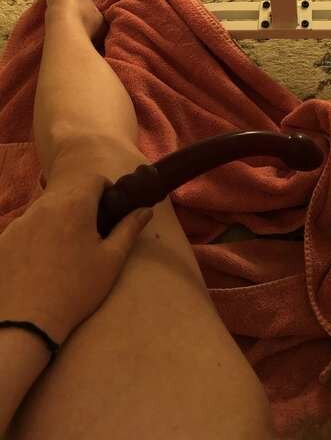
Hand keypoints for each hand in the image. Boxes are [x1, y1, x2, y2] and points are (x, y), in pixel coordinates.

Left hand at [0, 174, 152, 344]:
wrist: (27, 321)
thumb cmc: (76, 289)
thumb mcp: (111, 260)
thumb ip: (129, 229)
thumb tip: (145, 210)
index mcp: (75, 205)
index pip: (94, 180)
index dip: (106, 190)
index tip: (110, 209)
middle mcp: (45, 206)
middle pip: (68, 193)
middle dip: (82, 206)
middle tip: (90, 233)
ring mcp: (21, 221)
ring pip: (46, 209)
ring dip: (58, 219)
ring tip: (64, 249)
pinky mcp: (4, 238)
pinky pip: (26, 227)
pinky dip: (36, 235)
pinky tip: (40, 260)